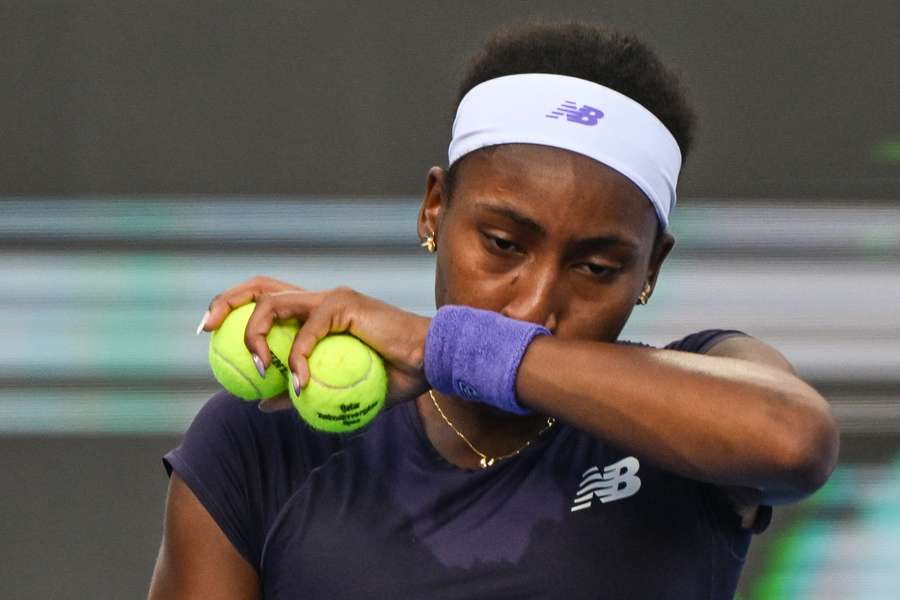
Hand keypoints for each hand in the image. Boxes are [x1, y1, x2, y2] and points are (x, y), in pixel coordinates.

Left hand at [199, 276, 431, 410]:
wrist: (432, 362)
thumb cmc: (395, 376)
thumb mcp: (340, 391)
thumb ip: (301, 394)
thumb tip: (261, 405)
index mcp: (317, 313)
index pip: (266, 298)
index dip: (232, 309)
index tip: (208, 334)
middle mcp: (319, 298)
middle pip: (259, 286)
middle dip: (225, 302)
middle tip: (205, 331)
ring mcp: (331, 298)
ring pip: (273, 303)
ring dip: (255, 335)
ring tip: (260, 368)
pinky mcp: (344, 304)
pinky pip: (307, 332)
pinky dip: (297, 359)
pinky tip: (300, 384)